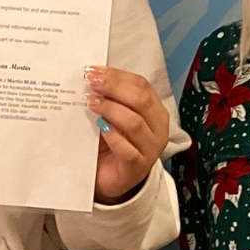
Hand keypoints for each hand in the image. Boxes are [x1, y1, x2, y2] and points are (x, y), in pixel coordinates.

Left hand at [86, 66, 168, 203]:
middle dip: (114, 88)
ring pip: (135, 123)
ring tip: (91, 103)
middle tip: (92, 83)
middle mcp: (158, 128)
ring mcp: (150, 149)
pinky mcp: (138, 168)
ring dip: (111, 109)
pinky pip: (128, 150)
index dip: (118, 76)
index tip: (94, 70)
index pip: (142, 85)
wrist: (110, 178)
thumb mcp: (113, 116)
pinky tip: (100, 128)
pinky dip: (113, 137)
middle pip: (141, 100)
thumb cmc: (111, 143)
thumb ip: (110, 98)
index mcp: (155, 111)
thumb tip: (93, 75)